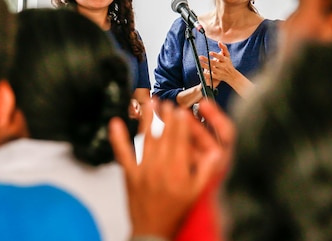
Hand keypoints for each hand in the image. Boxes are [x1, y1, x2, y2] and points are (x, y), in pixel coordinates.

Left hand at [109, 100, 231, 238]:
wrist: (153, 231)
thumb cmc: (175, 211)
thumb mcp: (197, 192)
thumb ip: (207, 171)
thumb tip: (216, 151)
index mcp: (178, 171)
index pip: (180, 140)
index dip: (180, 123)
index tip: (181, 110)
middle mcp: (160, 167)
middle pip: (164, 136)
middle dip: (165, 117)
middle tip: (167, 102)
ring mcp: (143, 169)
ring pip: (145, 139)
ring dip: (147, 119)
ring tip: (149, 103)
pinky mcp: (129, 174)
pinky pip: (123, 153)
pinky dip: (118, 138)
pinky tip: (115, 123)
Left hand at [199, 42, 235, 87]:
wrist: (232, 76)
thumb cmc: (228, 63)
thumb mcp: (228, 56)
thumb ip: (224, 48)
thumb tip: (219, 41)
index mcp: (225, 60)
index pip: (220, 57)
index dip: (215, 55)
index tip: (210, 52)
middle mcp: (222, 66)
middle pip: (214, 63)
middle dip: (207, 60)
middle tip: (200, 57)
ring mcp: (219, 72)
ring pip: (211, 69)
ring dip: (204, 66)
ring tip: (199, 62)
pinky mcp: (216, 77)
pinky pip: (210, 76)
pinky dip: (205, 74)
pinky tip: (199, 72)